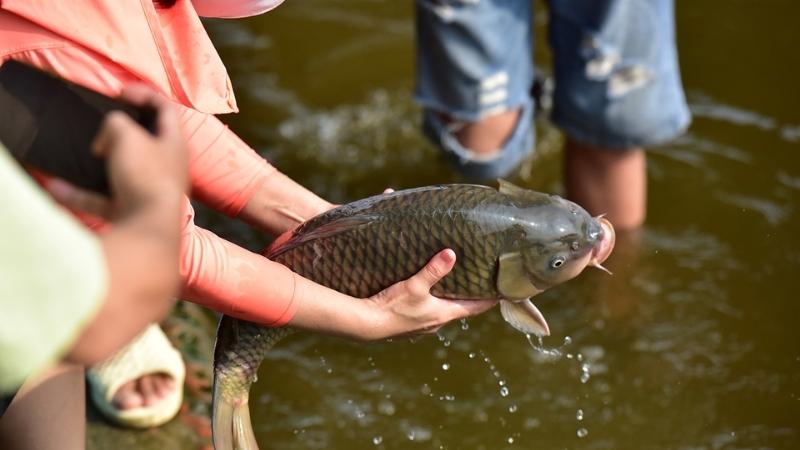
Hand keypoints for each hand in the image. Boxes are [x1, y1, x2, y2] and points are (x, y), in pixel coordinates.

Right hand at [46, 84, 187, 217]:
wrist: (148, 227)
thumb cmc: (145, 176)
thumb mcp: (127, 135)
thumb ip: (116, 123)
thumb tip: (108, 136)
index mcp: (174, 143)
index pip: (166, 108)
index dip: (145, 93)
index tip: (120, 92)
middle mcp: (167, 166)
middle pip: (146, 141)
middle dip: (121, 133)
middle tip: (102, 129)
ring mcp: (150, 190)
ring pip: (122, 171)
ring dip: (99, 164)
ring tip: (82, 155)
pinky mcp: (132, 211)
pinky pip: (103, 199)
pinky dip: (81, 194)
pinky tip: (58, 188)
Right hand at [362, 249, 497, 339]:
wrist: (367, 325)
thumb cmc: (393, 307)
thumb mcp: (415, 286)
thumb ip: (433, 270)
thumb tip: (451, 253)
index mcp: (443, 315)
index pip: (475, 308)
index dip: (490, 300)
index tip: (504, 292)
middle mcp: (436, 323)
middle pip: (460, 309)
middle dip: (470, 296)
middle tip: (480, 282)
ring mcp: (422, 326)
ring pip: (443, 311)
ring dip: (450, 300)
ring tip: (454, 284)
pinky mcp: (408, 325)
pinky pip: (427, 313)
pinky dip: (433, 303)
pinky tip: (426, 295)